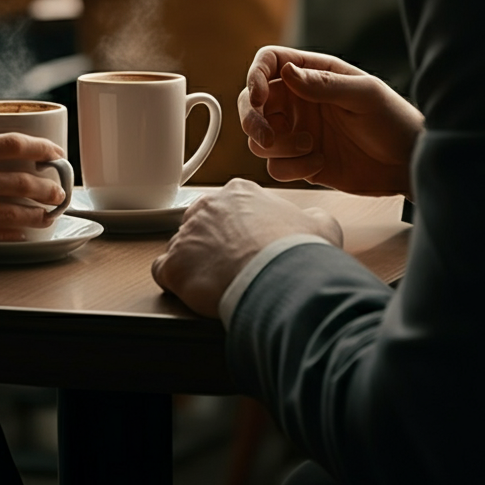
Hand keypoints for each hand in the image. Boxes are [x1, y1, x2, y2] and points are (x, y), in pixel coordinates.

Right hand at [0, 114, 65, 252]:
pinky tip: (24, 234)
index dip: (40, 149)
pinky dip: (13, 234)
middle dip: (47, 187)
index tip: (56, 153)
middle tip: (59, 190)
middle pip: (18, 179)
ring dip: (37, 214)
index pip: (9, 143)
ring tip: (50, 215)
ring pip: (11, 210)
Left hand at [151, 179, 342, 318]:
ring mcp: (186, 235)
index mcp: (239, 193)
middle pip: (202, 224)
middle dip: (213, 244)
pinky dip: (175, 281)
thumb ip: (311, 216)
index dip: (239, 230)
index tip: (248, 246)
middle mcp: (207, 207)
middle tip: (233, 265)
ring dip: (195, 264)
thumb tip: (312, 219)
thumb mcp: (321, 225)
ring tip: (217, 283)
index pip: (230, 207)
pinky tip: (193, 290)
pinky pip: (163, 271)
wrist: (280, 280)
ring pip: (182, 247)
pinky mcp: (173, 265)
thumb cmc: (298, 253)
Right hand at [237, 47, 422, 197]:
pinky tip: (320, 163)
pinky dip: (291, 167)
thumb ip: (324, 84)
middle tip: (266, 136)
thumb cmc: (394, 121)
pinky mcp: (299, 162)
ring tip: (311, 146)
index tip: (259, 97)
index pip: (269, 62)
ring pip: (258, 138)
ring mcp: (296, 132)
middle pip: (251, 102)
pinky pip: (275, 166)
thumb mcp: (364, 95)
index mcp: (312, 75)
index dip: (255, 75)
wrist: (408, 165)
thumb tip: (285, 71)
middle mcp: (298, 101)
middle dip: (251, 119)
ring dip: (277, 146)